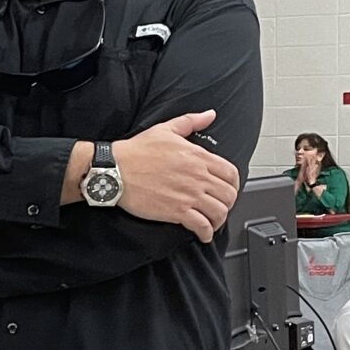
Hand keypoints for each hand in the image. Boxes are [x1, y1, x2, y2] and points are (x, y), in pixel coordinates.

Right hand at [114, 111, 241, 241]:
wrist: (115, 169)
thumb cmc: (136, 151)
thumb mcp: (165, 129)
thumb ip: (191, 121)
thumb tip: (209, 115)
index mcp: (197, 157)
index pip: (231, 173)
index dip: (234, 185)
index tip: (228, 190)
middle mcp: (197, 176)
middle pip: (229, 194)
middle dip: (228, 203)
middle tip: (221, 207)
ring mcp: (188, 195)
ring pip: (219, 211)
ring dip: (219, 220)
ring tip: (213, 222)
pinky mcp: (176, 211)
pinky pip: (201, 225)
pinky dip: (206, 233)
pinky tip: (203, 234)